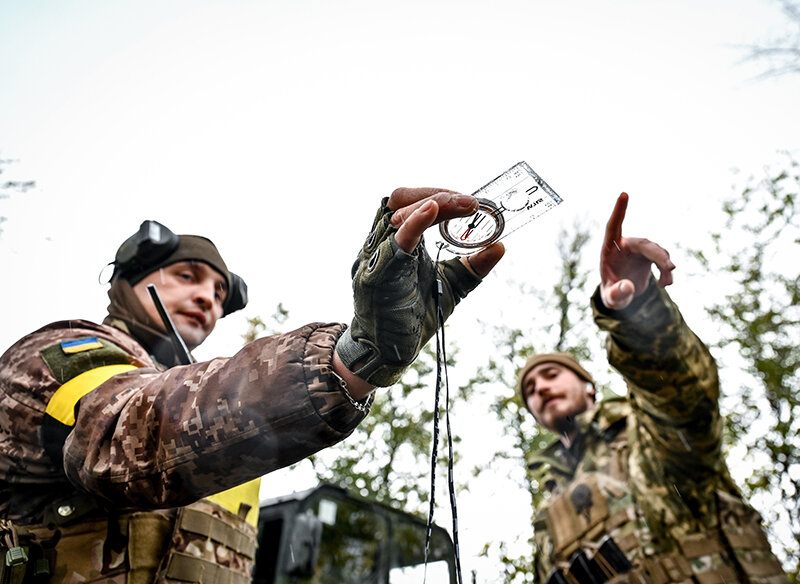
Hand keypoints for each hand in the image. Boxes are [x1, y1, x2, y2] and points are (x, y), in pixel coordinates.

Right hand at [336, 187, 503, 388]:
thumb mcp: (451, 285)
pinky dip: (415, 222)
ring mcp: (376, 255)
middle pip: (402, 199)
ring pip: (398, 213)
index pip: (413, 202)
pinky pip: (395, 241)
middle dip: (438, 194)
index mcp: (398, 240)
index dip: (442, 196)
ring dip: (434, 204)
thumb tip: (500, 246)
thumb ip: (472, 266)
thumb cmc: (413, 317)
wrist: (388, 353)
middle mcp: (382, 242)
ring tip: (465, 205)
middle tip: (472, 203)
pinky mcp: (377, 273)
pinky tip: (434, 208)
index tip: (472, 203)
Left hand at [599, 193, 674, 309]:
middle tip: (671, 268)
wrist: (622, 295)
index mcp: (609, 249)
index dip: (619, 210)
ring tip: (667, 284)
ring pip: (657, 251)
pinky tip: (666, 284)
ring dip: (665, 266)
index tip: (624, 194)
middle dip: (658, 255)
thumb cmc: (612, 294)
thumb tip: (628, 288)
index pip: (613, 226)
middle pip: (644, 244)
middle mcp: (625, 245)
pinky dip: (667, 270)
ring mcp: (638, 249)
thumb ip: (617, 294)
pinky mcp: (649, 255)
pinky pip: (662, 258)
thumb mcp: (612, 299)